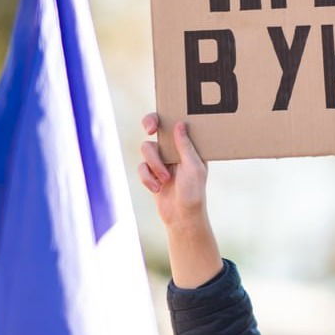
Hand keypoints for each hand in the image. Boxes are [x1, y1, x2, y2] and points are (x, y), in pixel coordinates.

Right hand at [138, 113, 222, 287]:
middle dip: (150, 124)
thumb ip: (185, 146)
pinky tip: (156, 189)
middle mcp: (174, 149)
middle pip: (156, 126)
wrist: (182, 218)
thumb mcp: (193, 168)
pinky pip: (141, 167)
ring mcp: (162, 160)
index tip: (157, 123)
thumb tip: (179, 123)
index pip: (175, 123)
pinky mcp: (151, 172)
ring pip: (146, 148)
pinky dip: (147, 178)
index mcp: (188, 146)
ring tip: (164, 180)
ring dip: (154, 164)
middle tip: (149, 129)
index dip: (164, 116)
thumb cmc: (193, 193)